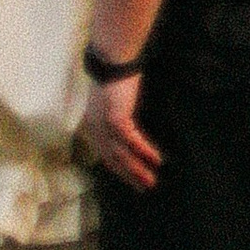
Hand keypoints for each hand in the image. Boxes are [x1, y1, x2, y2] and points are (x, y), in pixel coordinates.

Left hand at [80, 70, 161, 192]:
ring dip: (137, 171)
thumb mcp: (113, 102)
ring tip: (151, 181)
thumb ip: (117, 117)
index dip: (120, 170)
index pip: (106, 155)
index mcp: (93, 126)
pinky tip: (157, 160)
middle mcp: (95, 130)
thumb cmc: (116, 78)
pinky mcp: (116, 120)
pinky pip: (132, 142)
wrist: (113, 61)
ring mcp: (104, 127)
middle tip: (144, 188)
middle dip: (129, 176)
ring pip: (121, 156)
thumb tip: (127, 131)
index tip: (133, 181)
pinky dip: (145, 152)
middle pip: (113, 160)